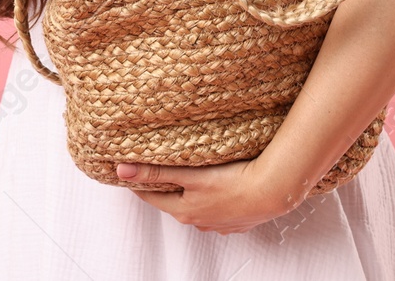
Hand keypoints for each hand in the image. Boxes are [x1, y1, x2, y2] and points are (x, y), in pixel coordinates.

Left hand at [116, 156, 304, 234]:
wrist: (273, 192)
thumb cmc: (233, 182)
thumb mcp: (190, 175)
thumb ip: (156, 172)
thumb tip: (122, 171)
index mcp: (184, 210)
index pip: (152, 196)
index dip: (140, 183)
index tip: (129, 172)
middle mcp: (200, 221)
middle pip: (175, 201)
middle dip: (166, 187)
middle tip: (158, 170)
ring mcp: (220, 223)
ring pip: (198, 207)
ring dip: (192, 194)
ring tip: (191, 177)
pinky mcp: (239, 221)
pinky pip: (219, 210)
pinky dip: (214, 199)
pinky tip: (219, 189)